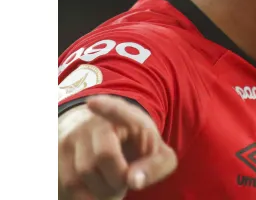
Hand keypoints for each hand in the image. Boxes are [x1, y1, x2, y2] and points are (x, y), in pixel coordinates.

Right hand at [58, 95, 177, 199]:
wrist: (117, 145)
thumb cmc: (140, 151)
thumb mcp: (160, 158)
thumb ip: (155, 167)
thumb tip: (134, 180)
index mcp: (127, 118)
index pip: (116, 109)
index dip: (105, 107)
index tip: (92, 103)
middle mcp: (94, 123)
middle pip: (102, 157)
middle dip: (116, 179)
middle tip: (124, 181)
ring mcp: (72, 137)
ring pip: (79, 175)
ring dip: (98, 191)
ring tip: (109, 183)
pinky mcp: (57, 155)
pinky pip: (65, 185)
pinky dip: (82, 196)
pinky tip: (94, 189)